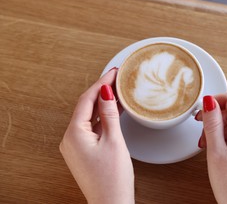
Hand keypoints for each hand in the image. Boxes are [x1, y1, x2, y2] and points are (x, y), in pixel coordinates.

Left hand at [60, 68, 133, 203]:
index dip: (101, 83)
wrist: (110, 203)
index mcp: (74, 134)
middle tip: (117, 77)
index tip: (113, 72)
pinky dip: (103, 117)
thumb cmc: (112, 178)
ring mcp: (76, 145)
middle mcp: (71, 138)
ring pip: (90, 116)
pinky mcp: (84, 151)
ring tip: (118, 89)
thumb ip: (109, 114)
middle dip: (102, 90)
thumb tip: (106, 93)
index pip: (87, 99)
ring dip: (103, 103)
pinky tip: (114, 109)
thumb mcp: (113, 140)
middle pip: (86, 106)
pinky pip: (92, 127)